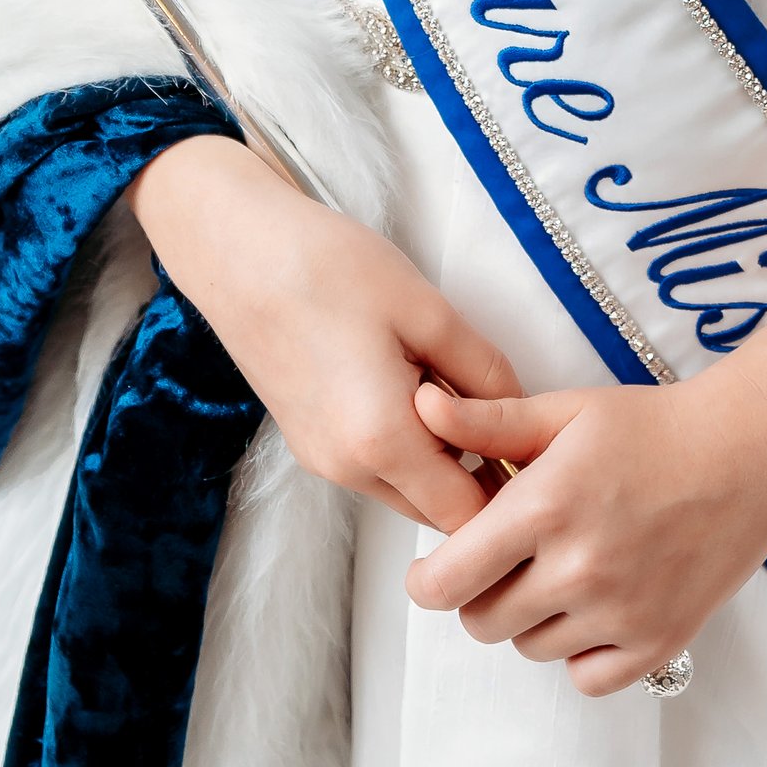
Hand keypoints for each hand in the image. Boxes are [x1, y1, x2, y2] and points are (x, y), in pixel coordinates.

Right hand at [131, 138, 518, 528]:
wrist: (238, 251)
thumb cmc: (328, 269)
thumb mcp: (427, 309)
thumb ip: (483, 370)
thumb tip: (518, 409)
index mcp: (382, 442)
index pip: (466, 516)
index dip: (507, 487)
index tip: (528, 443)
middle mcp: (347, 468)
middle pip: (436, 509)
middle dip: (475, 473)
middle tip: (495, 404)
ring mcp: (322, 459)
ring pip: (405, 488)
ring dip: (438, 455)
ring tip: (444, 378)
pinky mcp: (307, 441)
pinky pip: (373, 465)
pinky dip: (403, 442)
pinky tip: (405, 377)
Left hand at [405, 371, 766, 694]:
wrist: (747, 456)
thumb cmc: (653, 428)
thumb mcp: (566, 411)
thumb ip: (488, 421)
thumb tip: (421, 407)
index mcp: (546, 507)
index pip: (447, 581)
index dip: (428, 579)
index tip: (436, 567)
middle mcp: (579, 569)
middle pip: (483, 621)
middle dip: (480, 592)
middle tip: (507, 558)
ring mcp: (620, 613)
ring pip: (530, 647)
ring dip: (531, 618)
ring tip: (560, 570)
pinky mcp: (657, 643)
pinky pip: (586, 677)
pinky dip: (580, 652)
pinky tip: (594, 607)